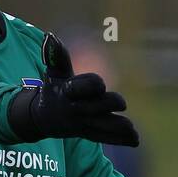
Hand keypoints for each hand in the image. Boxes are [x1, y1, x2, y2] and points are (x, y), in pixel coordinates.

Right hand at [7, 33, 139, 146]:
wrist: (42, 119)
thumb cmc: (52, 90)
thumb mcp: (53, 73)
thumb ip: (56, 56)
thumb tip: (50, 36)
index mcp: (67, 94)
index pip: (81, 88)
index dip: (92, 85)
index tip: (100, 84)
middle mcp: (76, 111)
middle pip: (95, 108)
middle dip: (109, 105)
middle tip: (122, 103)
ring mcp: (82, 125)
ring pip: (102, 127)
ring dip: (118, 128)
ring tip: (133, 131)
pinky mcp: (89, 134)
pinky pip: (105, 137)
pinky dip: (120, 139)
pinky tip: (135, 140)